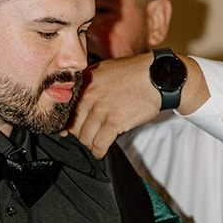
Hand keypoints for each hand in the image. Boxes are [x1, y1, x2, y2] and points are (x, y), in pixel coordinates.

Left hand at [70, 54, 206, 158]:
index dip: (67, 123)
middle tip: (90, 135)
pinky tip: (101, 151)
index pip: (65, 110)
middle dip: (80, 134)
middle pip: (74, 126)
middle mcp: (89, 95)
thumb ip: (86, 86)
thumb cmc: (132, 74)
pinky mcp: (115, 121)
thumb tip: (68, 109)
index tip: (69, 130)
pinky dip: (99, 151)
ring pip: (84, 137)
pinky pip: (99, 144)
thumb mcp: (103, 71)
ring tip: (97, 143)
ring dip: (90, 144)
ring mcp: (101, 108)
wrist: (158, 77)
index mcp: (84, 82)